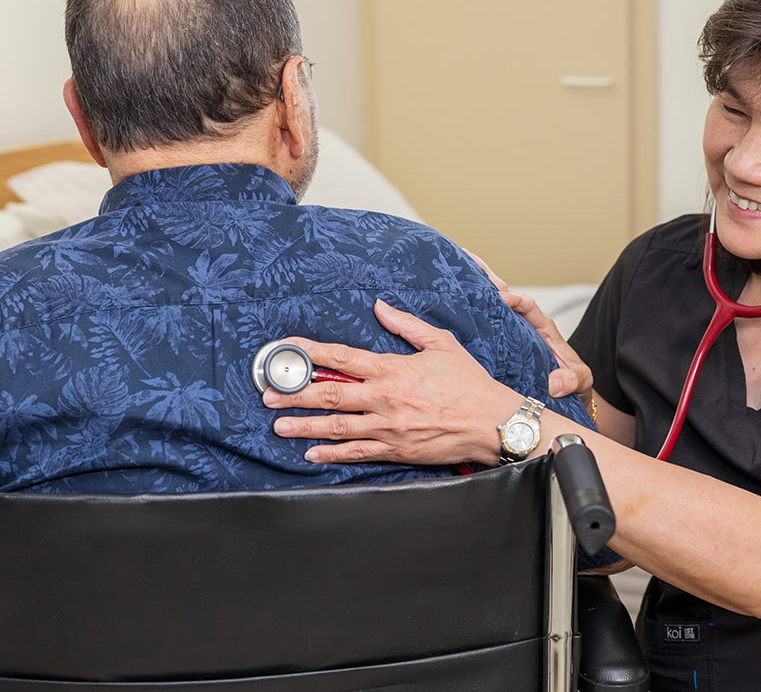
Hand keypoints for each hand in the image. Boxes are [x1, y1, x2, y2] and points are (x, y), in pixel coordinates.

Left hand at [264, 300, 521, 465]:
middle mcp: (385, 398)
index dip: (311, 352)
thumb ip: (406, 325)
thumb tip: (380, 307)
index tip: (288, 350)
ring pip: (336, 426)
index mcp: (392, 369)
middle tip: (268, 396)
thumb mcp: (441, 343)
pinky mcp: (396, 450)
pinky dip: (332, 454)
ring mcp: (388, 427)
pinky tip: (313, 454)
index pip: (342, 357)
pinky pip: (357, 453)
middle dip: (294, 394)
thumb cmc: (470, 382)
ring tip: (278, 426)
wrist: (492, 422)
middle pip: (329, 394)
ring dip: (304, 426)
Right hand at [467, 251, 593, 398]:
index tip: (501, 298)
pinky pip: (483, 320)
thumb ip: (572, 379)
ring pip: (491, 303)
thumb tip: (554, 383)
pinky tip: (452, 297)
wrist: (562, 391)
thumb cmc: (571, 381)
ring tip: (454, 265)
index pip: (528, 306)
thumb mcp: (579, 381)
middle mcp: (524, 323)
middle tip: (467, 258)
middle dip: (488, 278)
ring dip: (474, 285)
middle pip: (505, 294)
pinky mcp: (499, 340)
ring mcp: (510, 330)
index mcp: (542, 327)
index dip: (516, 300)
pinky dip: (469, 308)